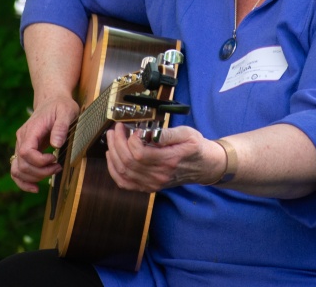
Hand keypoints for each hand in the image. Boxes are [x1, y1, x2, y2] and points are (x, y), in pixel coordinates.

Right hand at [10, 95, 79, 193]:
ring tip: (52, 173)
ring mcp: (20, 145)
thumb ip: (61, 126)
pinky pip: (17, 169)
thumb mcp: (67, 111)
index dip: (39, 161)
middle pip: (22, 164)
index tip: (54, 158)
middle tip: (58, 167)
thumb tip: (56, 144)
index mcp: (31, 130)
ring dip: (33, 178)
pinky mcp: (23, 151)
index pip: (25, 152)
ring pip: (17, 170)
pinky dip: (23, 181)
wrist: (52, 100)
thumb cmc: (61, 105)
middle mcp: (21, 138)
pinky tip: (35, 187)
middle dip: (40, 172)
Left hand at [104, 124, 226, 191]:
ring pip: (123, 172)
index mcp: (168, 161)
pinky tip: (112, 157)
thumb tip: (151, 133)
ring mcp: (152, 184)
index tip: (132, 128)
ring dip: (113, 154)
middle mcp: (159, 176)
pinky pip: (124, 183)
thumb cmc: (195, 147)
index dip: (130, 140)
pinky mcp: (148, 187)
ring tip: (112, 138)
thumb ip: (168, 134)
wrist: (204, 166)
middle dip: (117, 143)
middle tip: (116, 129)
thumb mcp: (187, 134)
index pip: (139, 154)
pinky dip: (114, 171)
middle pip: (128, 162)